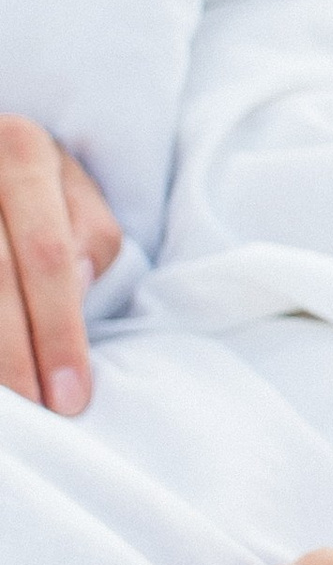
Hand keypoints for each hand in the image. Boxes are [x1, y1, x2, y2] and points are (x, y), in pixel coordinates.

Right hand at [0, 114, 121, 416]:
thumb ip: (89, 234)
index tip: (72, 397)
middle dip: (17, 356)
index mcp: (22, 152)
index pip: (48, 256)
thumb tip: (80, 285)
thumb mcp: (72, 190)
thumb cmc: (34, 187)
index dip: (60, 331)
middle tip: (38, 412)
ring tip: (10, 409)